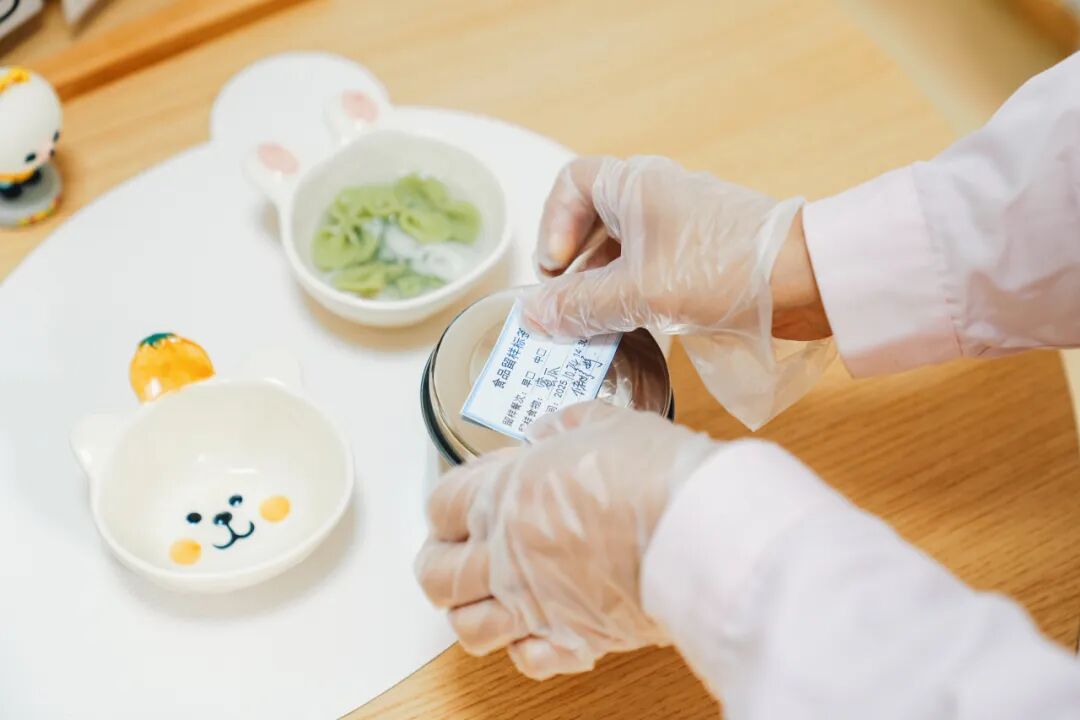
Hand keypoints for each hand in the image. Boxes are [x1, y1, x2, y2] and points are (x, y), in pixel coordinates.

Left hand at [414, 402, 717, 679]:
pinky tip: (535, 630)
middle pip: (435, 575)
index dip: (446, 506)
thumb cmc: (652, 474)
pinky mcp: (573, 639)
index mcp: (505, 495)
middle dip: (438, 565)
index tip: (459, 505)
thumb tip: (550, 432)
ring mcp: (535, 603)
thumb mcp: (603, 423)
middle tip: (453, 558)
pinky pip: (526, 660)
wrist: (696, 528)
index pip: (440, 506)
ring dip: (470, 614)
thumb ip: (565, 428)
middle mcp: (507, 554)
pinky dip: (524, 648)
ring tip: (486, 600)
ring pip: (468, 628)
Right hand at [524, 155, 830, 341]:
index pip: (571, 184)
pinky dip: (634, 294)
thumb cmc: (723, 268)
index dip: (553, 224)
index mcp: (634, 185)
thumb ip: (580, 305)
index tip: (557, 268)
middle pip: (593, 222)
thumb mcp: (638, 292)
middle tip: (568, 307)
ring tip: (597, 325)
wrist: (807, 278)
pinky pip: (651, 269)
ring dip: (604, 287)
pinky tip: (634, 326)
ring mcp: (681, 225)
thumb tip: (534, 315)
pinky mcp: (703, 254)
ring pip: (623, 251)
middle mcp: (656, 196)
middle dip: (575, 267)